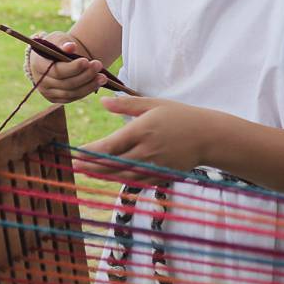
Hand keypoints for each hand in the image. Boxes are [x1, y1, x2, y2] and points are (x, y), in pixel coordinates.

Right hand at [29, 32, 108, 102]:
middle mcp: (41, 82)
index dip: (72, 68)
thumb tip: (71, 47)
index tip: (86, 61)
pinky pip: (73, 97)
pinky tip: (97, 83)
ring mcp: (48, 92)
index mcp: (38, 65)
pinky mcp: (56, 99)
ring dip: (89, 85)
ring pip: (71, 93)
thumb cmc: (55, 46)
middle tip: (98, 65)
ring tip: (103, 77)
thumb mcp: (57, 39)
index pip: (56, 71)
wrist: (52, 57)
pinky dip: (86, 91)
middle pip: (66, 83)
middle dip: (85, 75)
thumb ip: (63, 43)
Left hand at [72, 95, 209, 183]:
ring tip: (87, 172)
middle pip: (112, 163)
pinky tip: (110, 177)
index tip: (77, 152)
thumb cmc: (180, 116)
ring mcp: (154, 165)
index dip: (91, 152)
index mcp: (142, 130)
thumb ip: (127, 105)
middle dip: (91, 166)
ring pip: (122, 175)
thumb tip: (103, 102)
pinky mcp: (161, 174)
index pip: (110, 146)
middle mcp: (146, 150)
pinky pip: (137, 180)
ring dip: (103, 175)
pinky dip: (121, 180)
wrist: (208, 136)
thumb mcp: (153, 104)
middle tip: (74, 166)